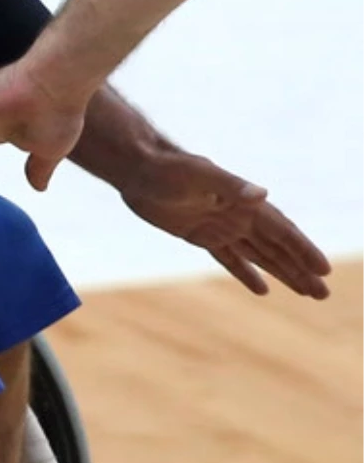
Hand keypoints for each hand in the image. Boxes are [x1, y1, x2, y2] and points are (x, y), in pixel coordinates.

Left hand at [121, 148, 330, 298]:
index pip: (282, 232)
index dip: (303, 251)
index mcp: (245, 203)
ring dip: (283, 273)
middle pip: (277, 248)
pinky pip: (230, 259)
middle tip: (323, 294)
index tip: (323, 270)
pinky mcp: (201, 235)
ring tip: (307, 293)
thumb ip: (230, 186)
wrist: (138, 169)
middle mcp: (239, 215)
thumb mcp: (198, 175)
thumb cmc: (168, 168)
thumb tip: (262, 195)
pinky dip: (247, 274)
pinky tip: (263, 290)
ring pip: (259, 256)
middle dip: (300, 270)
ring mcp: (221, 226)